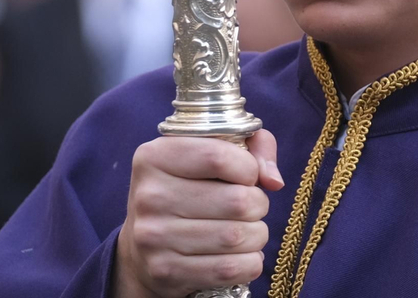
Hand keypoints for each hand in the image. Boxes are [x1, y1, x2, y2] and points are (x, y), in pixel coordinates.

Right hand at [115, 129, 283, 297]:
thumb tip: (273, 181)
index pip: (219, 157)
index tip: (248, 176)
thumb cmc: (189, 189)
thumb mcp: (210, 152)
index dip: (248, 168)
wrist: (144, 247)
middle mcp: (149, 196)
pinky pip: (229, 269)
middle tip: (251, 206)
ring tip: (248, 230)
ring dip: (256, 235)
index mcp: (154, 156)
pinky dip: (249, 263)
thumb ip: (253, 146)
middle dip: (258, 204)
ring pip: (237, 237)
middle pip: (236, 200)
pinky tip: (243, 255)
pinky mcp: (165, 271)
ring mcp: (154, 237)